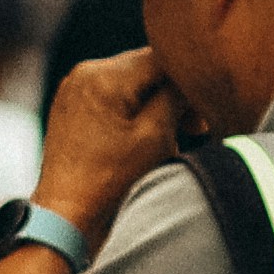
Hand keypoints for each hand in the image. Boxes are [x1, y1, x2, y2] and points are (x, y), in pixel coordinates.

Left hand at [37, 50, 193, 240]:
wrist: (66, 216)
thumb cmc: (111, 179)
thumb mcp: (156, 133)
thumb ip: (177, 94)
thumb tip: (192, 74)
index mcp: (104, 75)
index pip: (164, 58)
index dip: (191, 79)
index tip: (207, 107)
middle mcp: (83, 74)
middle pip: (147, 69)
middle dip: (175, 94)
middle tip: (197, 126)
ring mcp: (73, 90)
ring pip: (133, 84)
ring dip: (158, 105)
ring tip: (176, 135)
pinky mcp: (71, 108)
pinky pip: (113, 98)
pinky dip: (135, 112)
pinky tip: (149, 138)